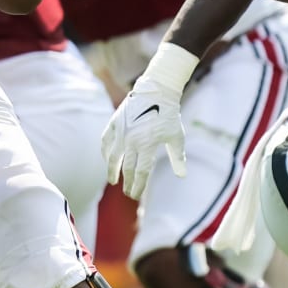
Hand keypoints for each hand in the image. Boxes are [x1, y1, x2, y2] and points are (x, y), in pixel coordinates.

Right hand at [101, 76, 185, 200]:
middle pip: (127, 168)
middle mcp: (131, 140)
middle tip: (128, 193)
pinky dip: (105, 152)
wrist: (156, 92)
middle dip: (127, 183)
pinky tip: (107, 159)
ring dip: (112, 171)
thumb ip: (177, 157)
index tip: (136, 196)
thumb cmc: (168, 116)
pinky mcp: (114, 124)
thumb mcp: (176, 136)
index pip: (141, 172)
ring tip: (113, 181)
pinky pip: (105, 142)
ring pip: (112, 157)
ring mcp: (121, 132)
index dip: (138, 186)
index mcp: (147, 145)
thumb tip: (182, 175)